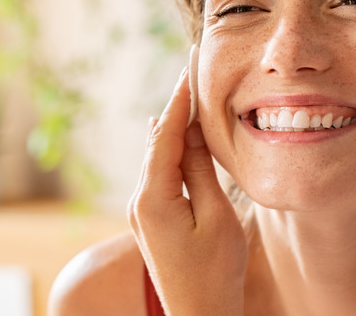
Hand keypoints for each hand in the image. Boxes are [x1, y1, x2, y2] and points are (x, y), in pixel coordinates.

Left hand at [128, 67, 246, 315]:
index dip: (179, 97)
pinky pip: (160, 173)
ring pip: (158, 156)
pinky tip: (177, 135)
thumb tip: (189, 131)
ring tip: (189, 93)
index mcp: (153, 197)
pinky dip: (172, 149)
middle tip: (191, 69)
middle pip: (157, 140)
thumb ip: (200, 171)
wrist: (199, 314)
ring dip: (174, 126)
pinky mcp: (152, 218)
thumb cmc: (215, 271)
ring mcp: (142, 210)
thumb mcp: (216, 216)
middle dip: (175, 105)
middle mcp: (139, 200)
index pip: (165, 133)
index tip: (189, 65)